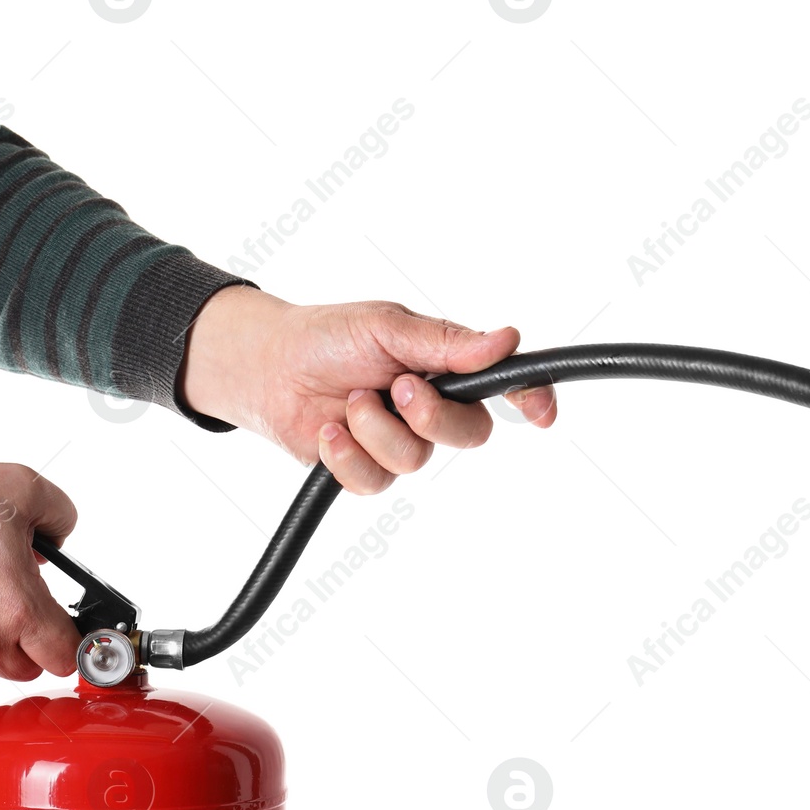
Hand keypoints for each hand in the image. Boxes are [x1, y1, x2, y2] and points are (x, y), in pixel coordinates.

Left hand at [179, 287, 556, 493]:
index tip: (541, 413)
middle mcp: (432, 409)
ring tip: (349, 401)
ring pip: (416, 460)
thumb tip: (507, 339)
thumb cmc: (329, 337)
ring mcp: (400, 443)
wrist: (268, 366)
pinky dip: (347, 456)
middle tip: (397, 388)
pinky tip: (328, 432)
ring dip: (376, 429)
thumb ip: (446, 341)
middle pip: (470, 434)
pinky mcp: (366, 471)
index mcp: (447, 367)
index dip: (532, 399)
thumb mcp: (387, 326)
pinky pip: (374, 482)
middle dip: (434, 416)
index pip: (505, 386)